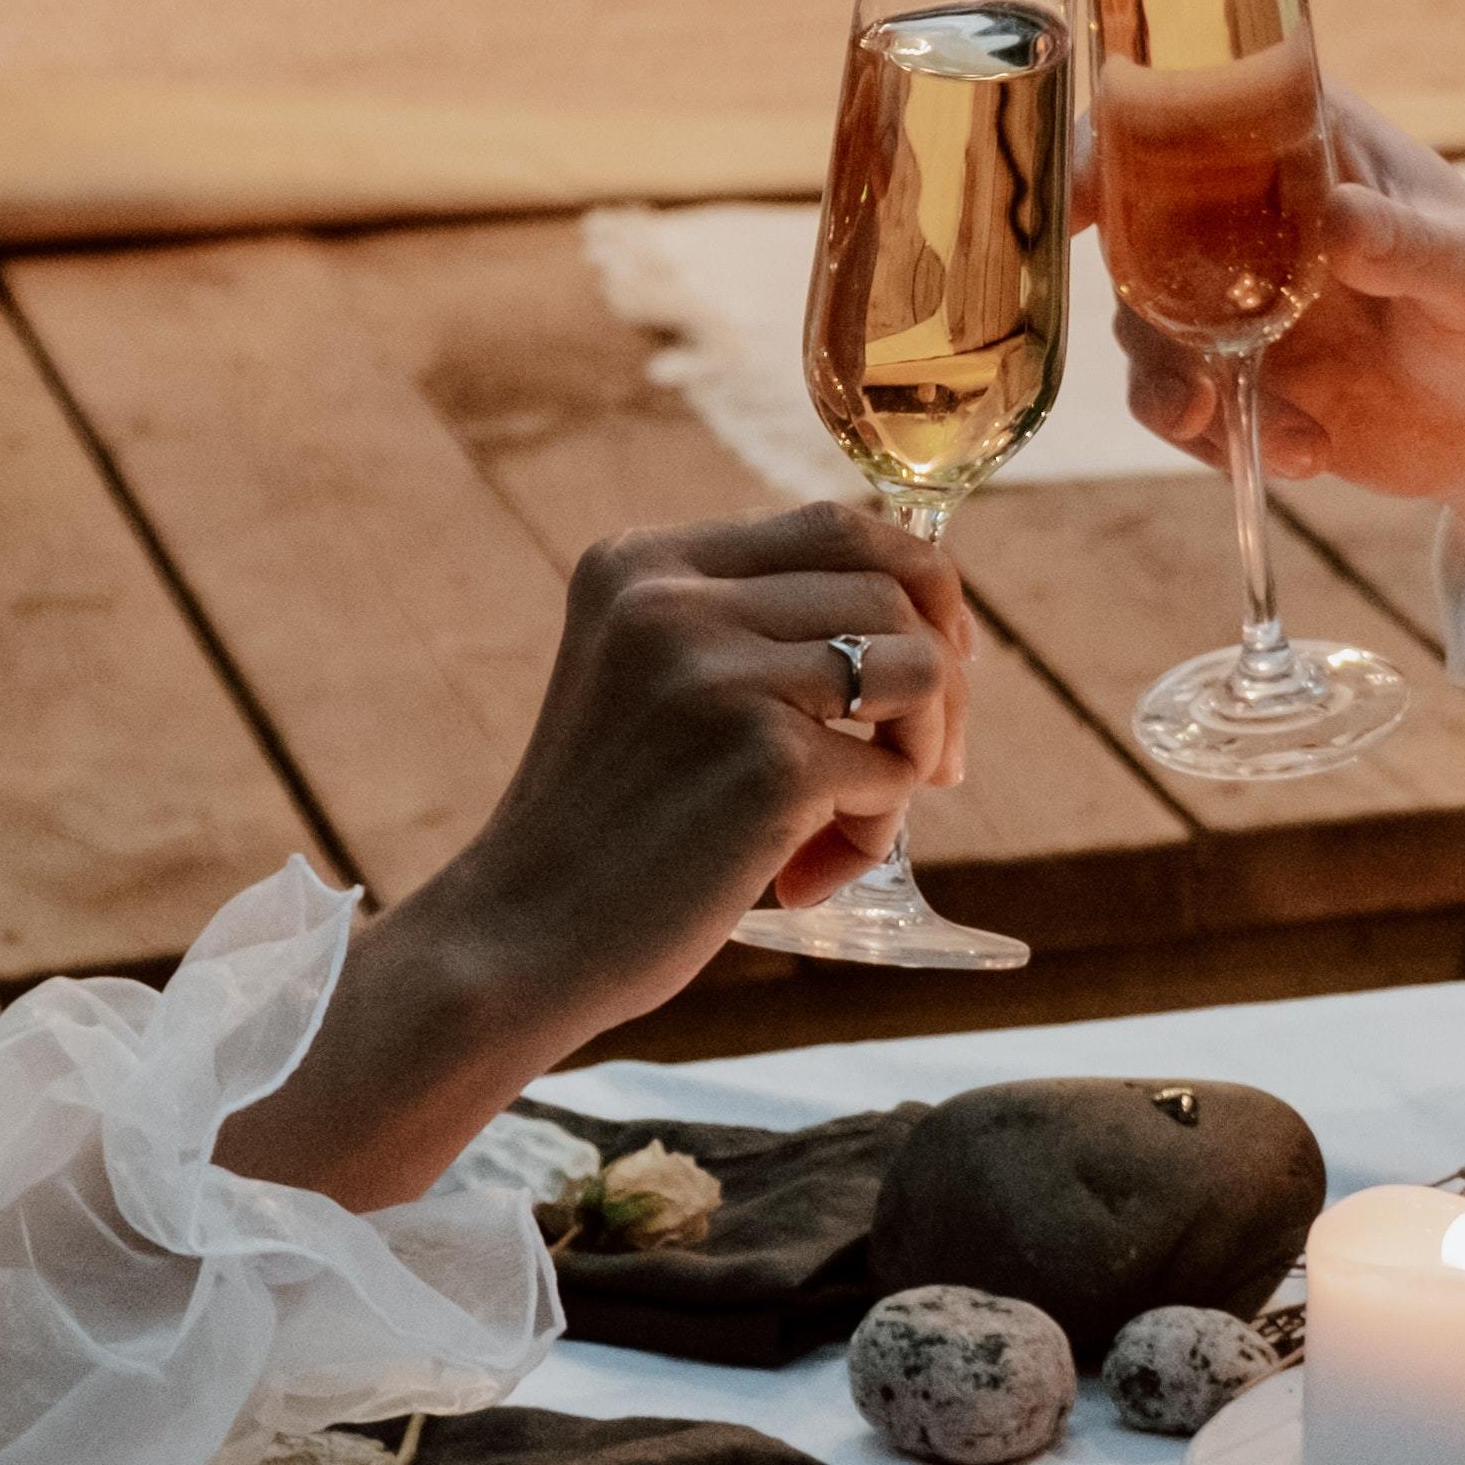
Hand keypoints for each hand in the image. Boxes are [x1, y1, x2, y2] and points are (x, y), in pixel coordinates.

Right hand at [467, 503, 969, 992]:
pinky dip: (871, 832)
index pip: (837, 524)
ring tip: (857, 817)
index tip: (946, 654)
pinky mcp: (767, 761)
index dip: (919, 583)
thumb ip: (747, 629)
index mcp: (643, 562)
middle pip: (891, 588)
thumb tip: (930, 623)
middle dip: (942, 677)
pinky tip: (800, 877)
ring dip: (919, 750)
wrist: (518, 940)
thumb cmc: (606, 826)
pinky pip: (890, 774)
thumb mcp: (651, 680)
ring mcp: (720, 673)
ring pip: (914, 668)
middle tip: (936, 762)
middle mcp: (675, 598)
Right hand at [1110, 88, 1464, 615]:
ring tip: (1229, 432)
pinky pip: (1182, 403)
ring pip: (1146, 327)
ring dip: (1172, 385)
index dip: (1112, 141)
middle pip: (1135, 225)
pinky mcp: (1230, 376)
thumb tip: (1341, 222)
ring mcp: (1228, 296)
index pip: (1186, 111)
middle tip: (1175, 376)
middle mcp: (1243, 209)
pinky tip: (1305, 456)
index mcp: (1300, 139)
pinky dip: (1221, 440)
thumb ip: (1410, 243)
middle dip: (1136, 300)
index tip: (1076, 195)